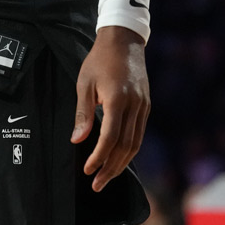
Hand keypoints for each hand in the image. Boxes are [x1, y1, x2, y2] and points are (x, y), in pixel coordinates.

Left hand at [71, 25, 149, 192]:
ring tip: (107, 177)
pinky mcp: (146, 105)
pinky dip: (129, 151)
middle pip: (125, 146)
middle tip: (96, 184)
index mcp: (117, 99)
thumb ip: (83, 114)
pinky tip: (119, 159)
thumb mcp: (84, 83)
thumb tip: (77, 141)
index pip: (110, 138)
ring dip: (121, 164)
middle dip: (110, 168)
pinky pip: (139, 134)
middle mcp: (134, 105)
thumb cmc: (99, 60)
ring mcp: (143, 106)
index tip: (88, 170)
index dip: (99, 157)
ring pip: (135, 144)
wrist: (124, 40)